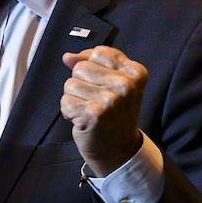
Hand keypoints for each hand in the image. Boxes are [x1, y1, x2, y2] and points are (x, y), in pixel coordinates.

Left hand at [60, 46, 147, 176]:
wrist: (119, 149)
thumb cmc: (114, 112)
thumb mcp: (113, 83)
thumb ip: (91, 63)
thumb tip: (67, 56)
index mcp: (136, 72)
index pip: (98, 52)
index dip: (91, 66)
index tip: (102, 83)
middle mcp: (126, 85)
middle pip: (80, 67)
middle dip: (81, 83)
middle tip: (95, 101)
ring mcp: (111, 100)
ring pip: (70, 84)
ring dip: (74, 99)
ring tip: (90, 110)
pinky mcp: (94, 114)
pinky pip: (65, 101)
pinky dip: (69, 111)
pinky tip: (83, 120)